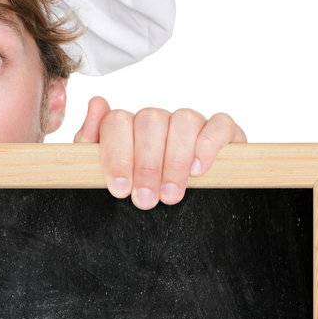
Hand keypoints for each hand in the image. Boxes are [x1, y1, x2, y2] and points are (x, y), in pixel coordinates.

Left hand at [73, 103, 246, 207]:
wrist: (186, 215)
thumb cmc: (142, 192)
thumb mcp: (110, 178)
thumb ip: (93, 144)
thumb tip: (97, 103)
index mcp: (129, 128)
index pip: (118, 121)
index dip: (117, 154)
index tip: (120, 189)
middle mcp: (159, 120)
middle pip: (150, 121)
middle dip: (146, 165)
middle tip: (146, 200)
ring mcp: (191, 123)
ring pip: (183, 121)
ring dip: (175, 160)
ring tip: (170, 195)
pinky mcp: (224, 131)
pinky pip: (219, 124)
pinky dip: (208, 145)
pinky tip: (198, 170)